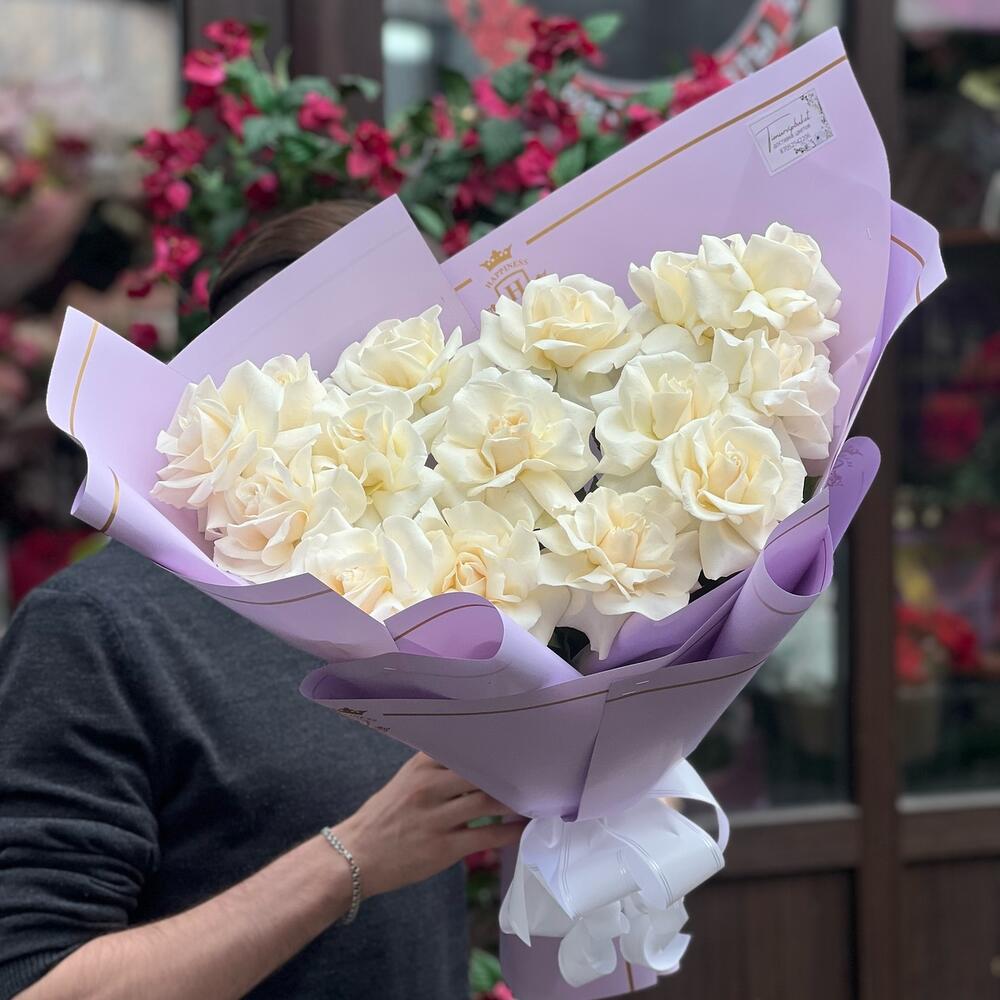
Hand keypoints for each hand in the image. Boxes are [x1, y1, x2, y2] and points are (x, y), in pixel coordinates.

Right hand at [332, 753, 523, 898]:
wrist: (353, 857)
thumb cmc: (383, 817)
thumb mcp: (405, 781)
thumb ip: (435, 768)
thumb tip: (478, 757)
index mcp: (420, 767)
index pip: (462, 745)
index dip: (491, 743)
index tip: (516, 740)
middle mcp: (428, 787)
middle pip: (481, 772)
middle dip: (509, 771)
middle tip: (533, 770)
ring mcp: (436, 818)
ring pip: (488, 803)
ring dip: (514, 800)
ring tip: (533, 796)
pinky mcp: (443, 848)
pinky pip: (487, 836)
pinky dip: (510, 831)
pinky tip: (522, 827)